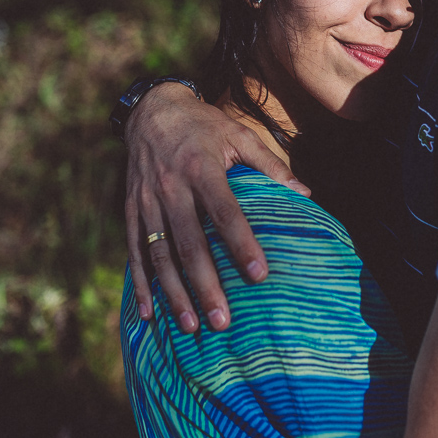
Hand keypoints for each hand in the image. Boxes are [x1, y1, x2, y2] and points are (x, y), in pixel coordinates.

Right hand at [124, 82, 308, 331]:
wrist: (151, 111)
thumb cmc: (204, 126)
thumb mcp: (239, 134)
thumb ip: (271, 165)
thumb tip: (306, 195)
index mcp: (202, 169)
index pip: (225, 212)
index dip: (241, 244)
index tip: (259, 276)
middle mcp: (171, 188)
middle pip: (189, 242)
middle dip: (205, 284)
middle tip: (222, 321)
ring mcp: (147, 201)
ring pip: (159, 254)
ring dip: (174, 293)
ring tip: (192, 326)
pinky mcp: (132, 210)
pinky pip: (135, 251)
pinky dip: (140, 284)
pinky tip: (149, 314)